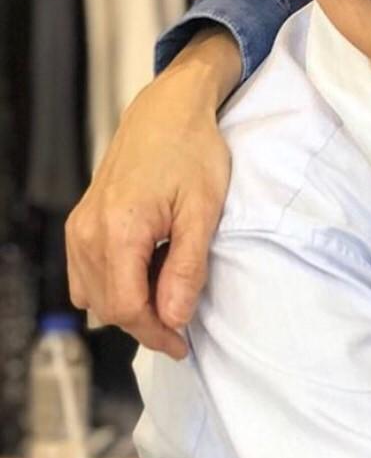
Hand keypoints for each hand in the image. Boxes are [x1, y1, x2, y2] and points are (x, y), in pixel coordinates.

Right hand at [66, 32, 236, 357]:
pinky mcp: (80, 223)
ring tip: (169, 297)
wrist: (167, 112)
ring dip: (130, 307)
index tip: (183, 345)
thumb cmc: (192, 153)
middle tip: (183, 327)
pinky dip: (115, 286)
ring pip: (94, 295)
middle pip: (109, 307)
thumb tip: (175, 318)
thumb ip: (187, 268)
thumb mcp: (204, 212)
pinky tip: (148, 276)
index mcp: (119, 232)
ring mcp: (79, 228)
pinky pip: (87, 274)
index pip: (127, 308)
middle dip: (146, 325)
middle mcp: (88, 233)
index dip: (156, 334)